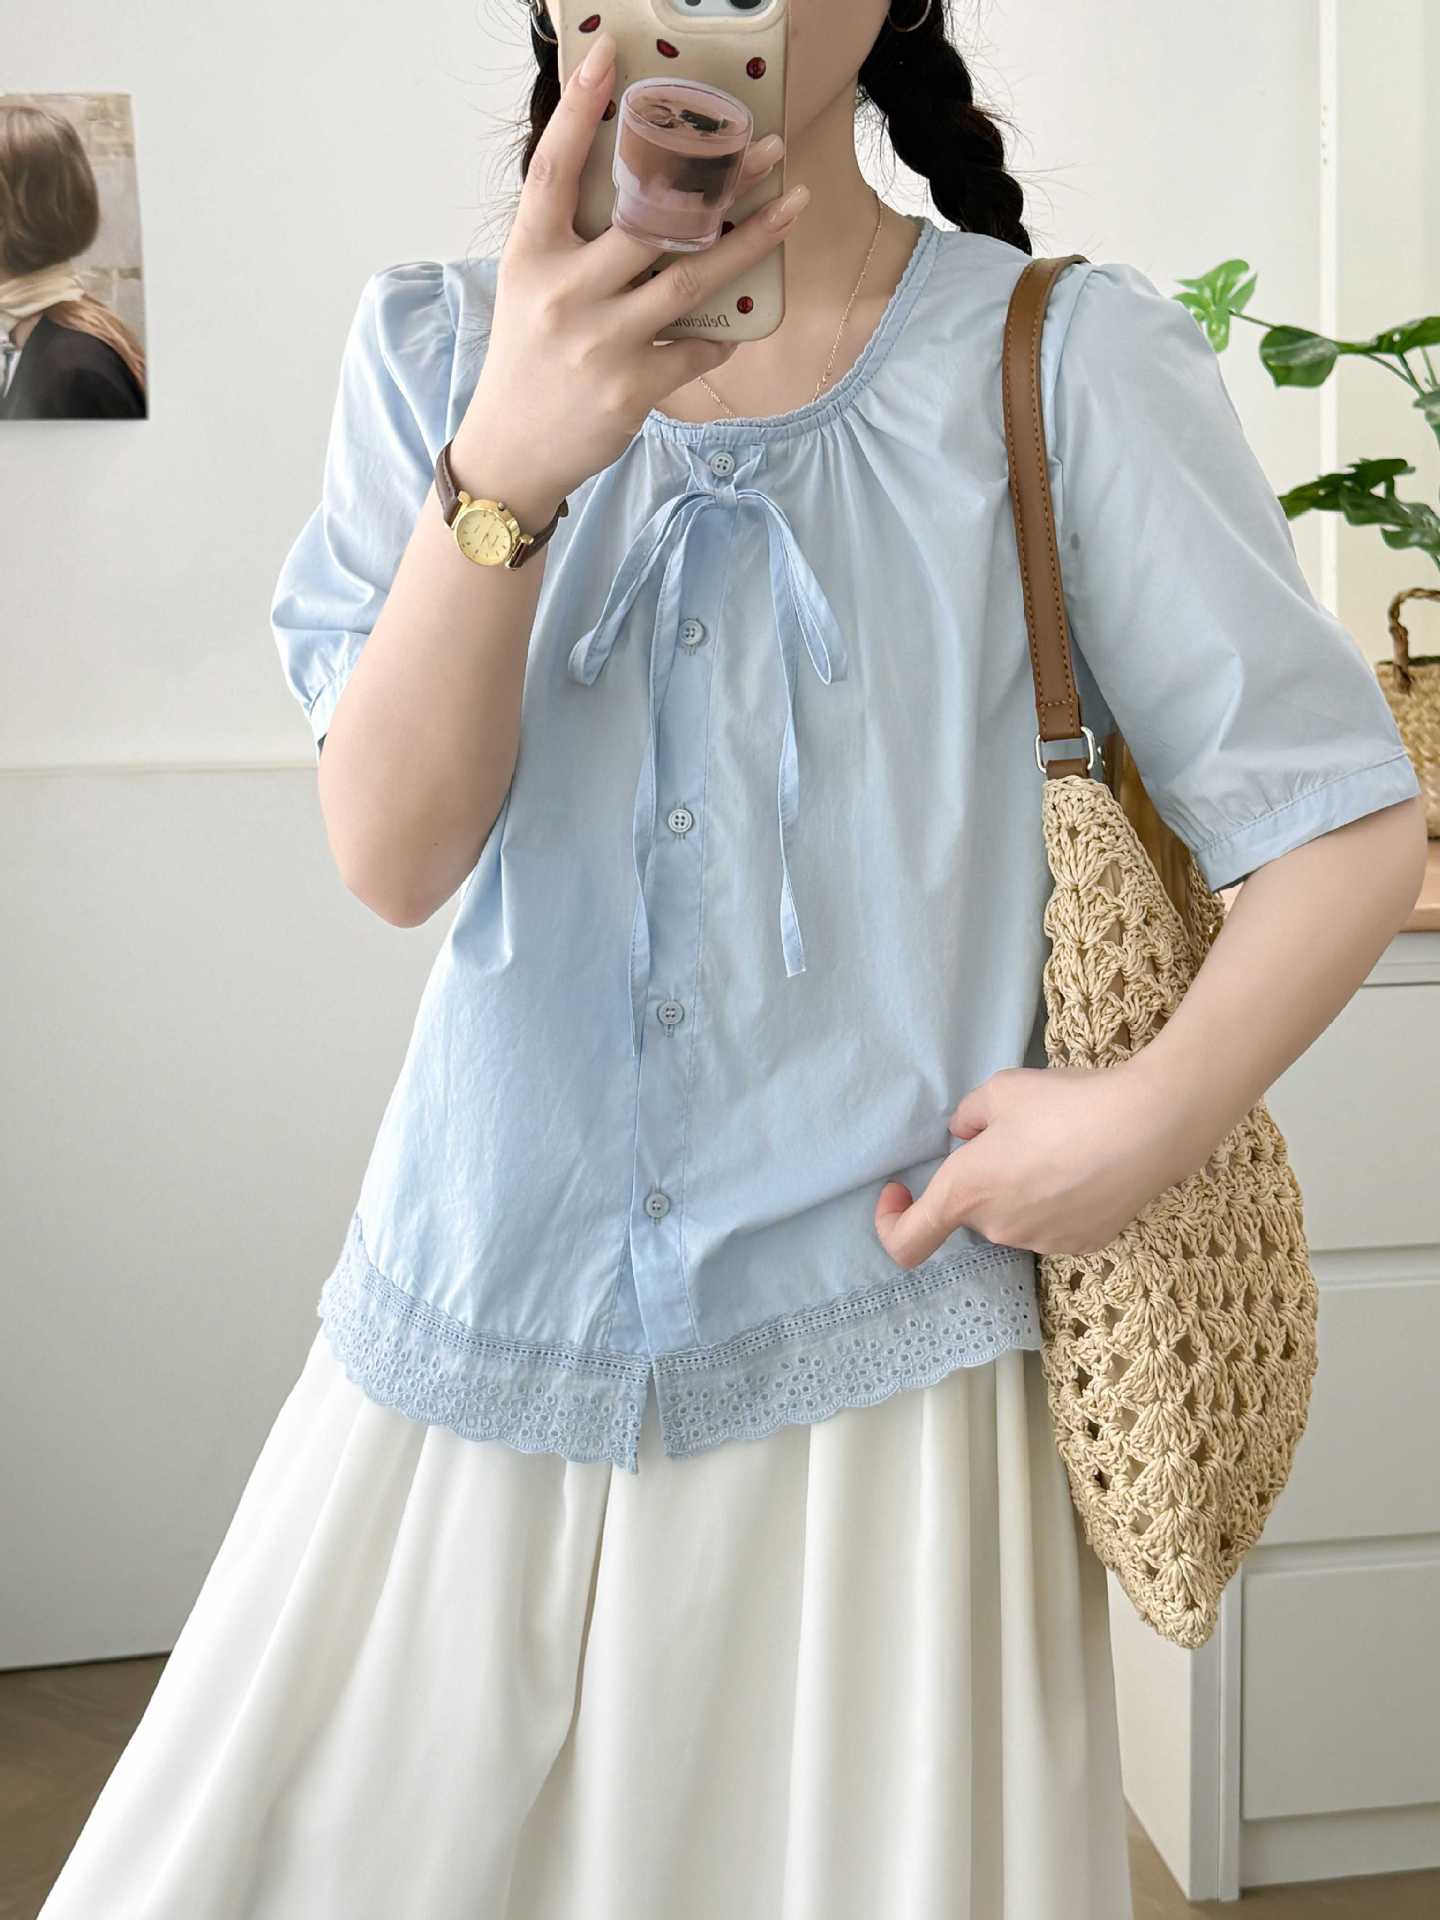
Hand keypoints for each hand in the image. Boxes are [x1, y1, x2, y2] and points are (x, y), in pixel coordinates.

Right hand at [464, 26, 803, 504]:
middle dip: (716, 177)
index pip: (553, 168)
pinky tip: (738, 323)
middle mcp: (565, 292)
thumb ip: (572, 244)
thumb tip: (640, 195)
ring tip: (791, 207)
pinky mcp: (632, 387)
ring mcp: (601, 341)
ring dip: (750, 240)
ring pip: (692, 277)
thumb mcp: (530, 290)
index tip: (609, 60)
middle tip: (766, 146)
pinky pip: (697, 348)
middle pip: (651, 217)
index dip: (578, 110)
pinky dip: (722, 334)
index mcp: (531, 256)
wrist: (511, 452)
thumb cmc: (528, 362)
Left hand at [873, 1062, 1217, 1268]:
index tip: (898, 1192)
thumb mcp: (999, 1090)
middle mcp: (999, 1229)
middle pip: (972, 1211)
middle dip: (981, 1178)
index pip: (906, 1242)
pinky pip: (1053, 1223)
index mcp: (966, 1193)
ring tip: (1061, 1143)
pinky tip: (1086, 1166)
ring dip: (1021, 1188)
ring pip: (1015, 1216)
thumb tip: (965, 1135)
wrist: (1148, 1127)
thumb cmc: (1064, 1104)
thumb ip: (967, 1117)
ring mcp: (1043, 1243)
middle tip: (1016, 1132)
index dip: (891, 1221)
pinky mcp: (1083, 1245)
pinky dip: (1057, 1200)